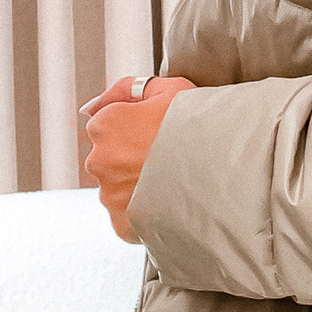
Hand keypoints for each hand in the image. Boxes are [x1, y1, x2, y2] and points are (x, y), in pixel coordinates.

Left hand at [81, 75, 196, 243]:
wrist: (223, 167)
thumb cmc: (199, 125)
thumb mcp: (168, 89)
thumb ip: (123, 89)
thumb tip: (88, 107)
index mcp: (104, 125)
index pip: (108, 126)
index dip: (136, 128)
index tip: (159, 133)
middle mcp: (99, 160)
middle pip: (112, 158)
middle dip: (133, 158)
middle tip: (169, 157)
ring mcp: (110, 194)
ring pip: (119, 188)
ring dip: (139, 185)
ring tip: (173, 181)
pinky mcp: (122, 223)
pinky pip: (128, 217)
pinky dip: (144, 212)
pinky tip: (168, 202)